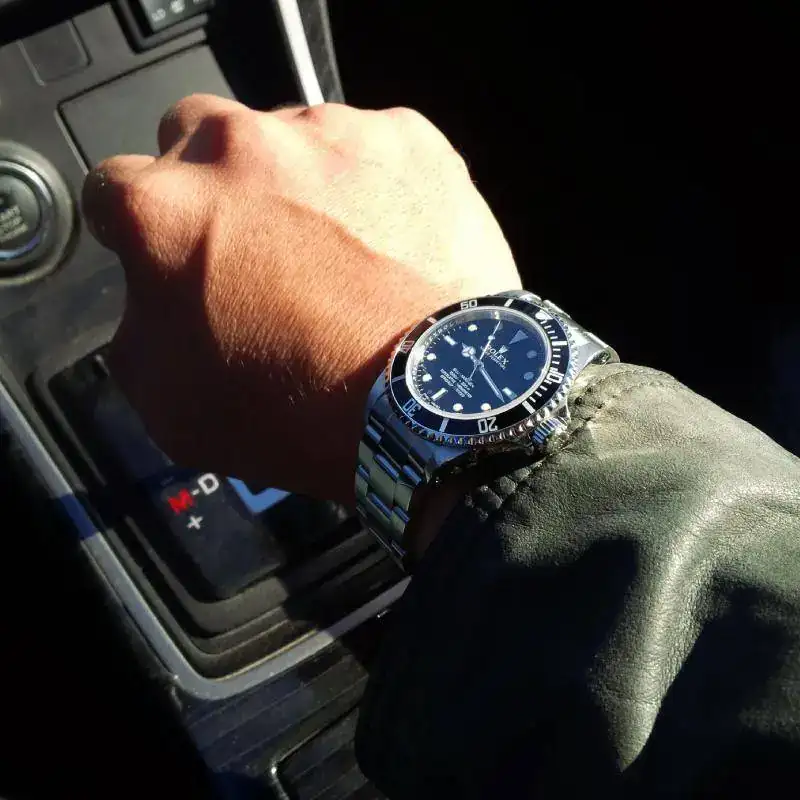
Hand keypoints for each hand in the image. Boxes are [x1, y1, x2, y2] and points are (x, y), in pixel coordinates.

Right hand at [82, 96, 519, 503]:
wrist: (429, 406)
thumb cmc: (301, 414)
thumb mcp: (166, 402)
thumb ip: (137, 322)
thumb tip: (152, 294)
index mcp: (163, 209)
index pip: (115, 190)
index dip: (141, 228)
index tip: (171, 252)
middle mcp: (239, 148)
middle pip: (200, 139)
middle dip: (214, 187)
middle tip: (258, 251)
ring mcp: (330, 134)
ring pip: (291, 139)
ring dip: (301, 187)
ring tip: (343, 261)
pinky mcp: (407, 139)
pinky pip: (372, 150)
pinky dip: (373, 187)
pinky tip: (389, 247)